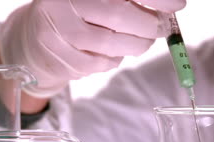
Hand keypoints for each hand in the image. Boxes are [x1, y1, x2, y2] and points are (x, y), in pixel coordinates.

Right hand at [0, 0, 185, 97]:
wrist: (36, 37)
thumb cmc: (79, 13)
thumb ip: (130, 1)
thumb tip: (170, 4)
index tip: (178, 4)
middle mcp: (65, 2)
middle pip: (119, 15)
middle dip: (149, 25)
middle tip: (160, 27)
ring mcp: (60, 30)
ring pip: (112, 44)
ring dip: (136, 45)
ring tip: (140, 41)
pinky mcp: (60, 57)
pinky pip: (101, 63)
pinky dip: (115, 60)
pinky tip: (111, 52)